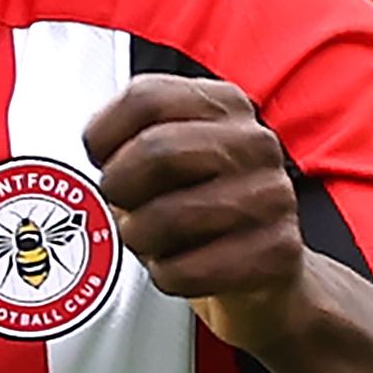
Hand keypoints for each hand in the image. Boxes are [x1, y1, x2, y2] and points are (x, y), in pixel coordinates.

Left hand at [83, 74, 310, 352]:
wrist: (265, 272)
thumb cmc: (200, 206)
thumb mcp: (171, 154)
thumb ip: (133, 135)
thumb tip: (96, 146)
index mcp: (223, 104)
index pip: (146, 97)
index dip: (104, 132)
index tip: (100, 156)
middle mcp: (253, 143)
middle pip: (155, 150)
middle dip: (119, 186)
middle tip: (123, 203)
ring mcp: (271, 196)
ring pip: (166, 216)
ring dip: (139, 237)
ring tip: (151, 238)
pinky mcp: (276, 252)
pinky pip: (187, 270)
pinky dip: (166, 275)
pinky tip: (180, 266)